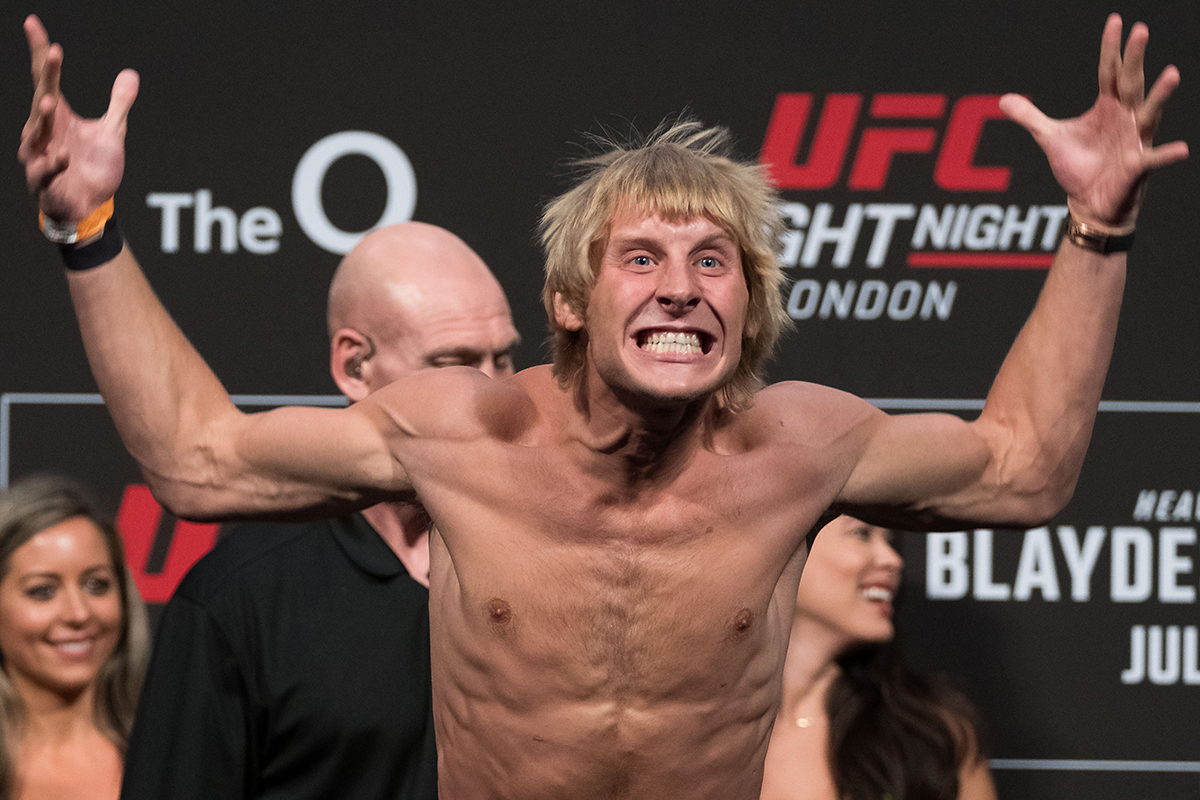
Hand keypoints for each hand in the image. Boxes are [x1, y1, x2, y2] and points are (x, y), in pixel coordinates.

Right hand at [18, 15, 138, 221]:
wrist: (89, 207)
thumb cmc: (93, 167)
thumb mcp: (112, 133)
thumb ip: (118, 104)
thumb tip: (130, 74)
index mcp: (58, 116)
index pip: (46, 77)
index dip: (41, 51)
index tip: (34, 23)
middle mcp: (43, 131)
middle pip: (42, 95)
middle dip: (46, 74)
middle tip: (52, 50)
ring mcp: (40, 155)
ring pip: (35, 133)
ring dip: (41, 118)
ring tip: (49, 102)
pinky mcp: (44, 182)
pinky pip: (44, 171)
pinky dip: (52, 163)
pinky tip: (62, 155)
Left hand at [999, 14, 1187, 229]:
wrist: (1089, 202)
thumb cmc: (1078, 167)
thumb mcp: (1049, 138)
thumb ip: (1030, 117)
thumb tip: (1004, 100)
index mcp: (1107, 106)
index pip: (1109, 71)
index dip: (1111, 47)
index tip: (1116, 20)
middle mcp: (1126, 117)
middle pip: (1131, 82)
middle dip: (1134, 58)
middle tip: (1140, 30)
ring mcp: (1134, 140)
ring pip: (1150, 113)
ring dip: (1160, 95)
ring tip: (1171, 73)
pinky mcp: (1136, 166)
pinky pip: (1153, 159)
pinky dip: (1167, 154)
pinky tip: (1181, 149)